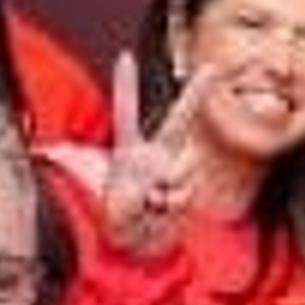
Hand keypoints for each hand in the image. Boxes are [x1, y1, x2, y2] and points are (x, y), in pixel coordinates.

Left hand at [96, 54, 221, 257]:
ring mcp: (174, 172)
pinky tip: (162, 212)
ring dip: (167, 187)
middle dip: (197, 93)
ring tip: (150, 204)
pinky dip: (174, 204)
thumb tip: (93, 163)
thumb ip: (106, 179)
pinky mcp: (187, 191)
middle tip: (212, 68)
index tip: (124, 56)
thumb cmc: (115, 220)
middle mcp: (155, 155)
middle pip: (179, 119)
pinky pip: (187, 191)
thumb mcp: (103, 202)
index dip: (126, 85)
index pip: (126, 114)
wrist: (137, 247)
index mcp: (129, 151)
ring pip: (184, 166)